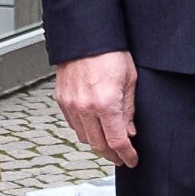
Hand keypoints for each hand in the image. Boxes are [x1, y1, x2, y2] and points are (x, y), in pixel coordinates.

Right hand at [56, 49, 140, 168]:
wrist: (85, 35)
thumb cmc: (109, 52)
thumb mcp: (130, 80)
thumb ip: (129, 110)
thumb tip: (129, 131)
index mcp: (105, 103)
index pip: (117, 141)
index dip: (126, 155)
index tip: (132, 160)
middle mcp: (85, 107)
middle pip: (98, 145)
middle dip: (112, 154)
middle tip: (121, 157)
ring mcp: (71, 104)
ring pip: (84, 137)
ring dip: (97, 144)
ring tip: (108, 145)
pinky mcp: (62, 99)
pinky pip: (73, 124)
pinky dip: (84, 131)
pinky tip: (93, 129)